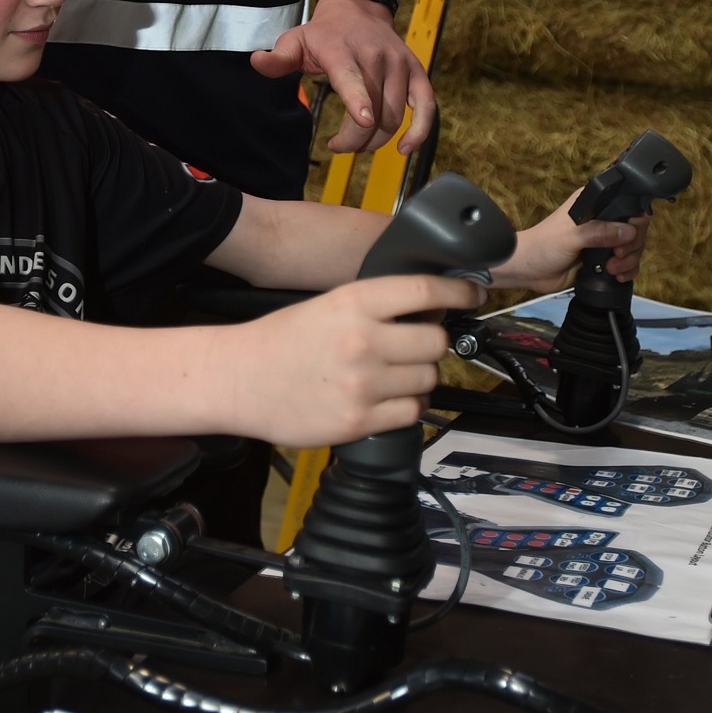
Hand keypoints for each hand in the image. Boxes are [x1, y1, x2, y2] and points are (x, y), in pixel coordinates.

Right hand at [227, 273, 481, 445]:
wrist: (239, 378)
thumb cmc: (283, 339)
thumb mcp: (330, 304)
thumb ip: (378, 305)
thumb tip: (431, 311)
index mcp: (356, 302)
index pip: (426, 292)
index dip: (459, 293)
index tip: (472, 295)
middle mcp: (363, 340)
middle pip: (436, 342)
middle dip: (433, 344)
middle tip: (417, 345)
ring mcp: (362, 383)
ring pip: (428, 379)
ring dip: (420, 377)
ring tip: (395, 374)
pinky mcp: (358, 420)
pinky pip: (411, 413)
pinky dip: (408, 407)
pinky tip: (388, 399)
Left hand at [251, 0, 435, 153]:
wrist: (360, 8)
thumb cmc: (324, 33)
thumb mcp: (295, 39)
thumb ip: (278, 57)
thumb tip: (258, 62)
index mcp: (342, 50)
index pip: (352, 77)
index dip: (359, 99)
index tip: (363, 121)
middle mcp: (376, 56)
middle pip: (374, 109)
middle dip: (356, 139)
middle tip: (338, 145)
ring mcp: (400, 64)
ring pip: (394, 116)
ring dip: (375, 141)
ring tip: (357, 143)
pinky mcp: (417, 72)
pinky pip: (427, 106)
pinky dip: (420, 130)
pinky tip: (405, 149)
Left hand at [491, 191, 651, 293]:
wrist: (530, 270)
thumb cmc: (544, 245)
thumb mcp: (571, 236)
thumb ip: (599, 233)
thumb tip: (628, 232)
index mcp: (595, 203)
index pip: (627, 204)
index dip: (633, 221)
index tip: (627, 237)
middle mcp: (603, 219)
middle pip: (635, 228)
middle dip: (632, 246)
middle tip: (617, 255)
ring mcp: (605, 240)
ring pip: (634, 247)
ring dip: (629, 261)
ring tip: (611, 269)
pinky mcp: (604, 259)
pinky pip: (627, 264)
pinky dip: (627, 271)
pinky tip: (617, 276)